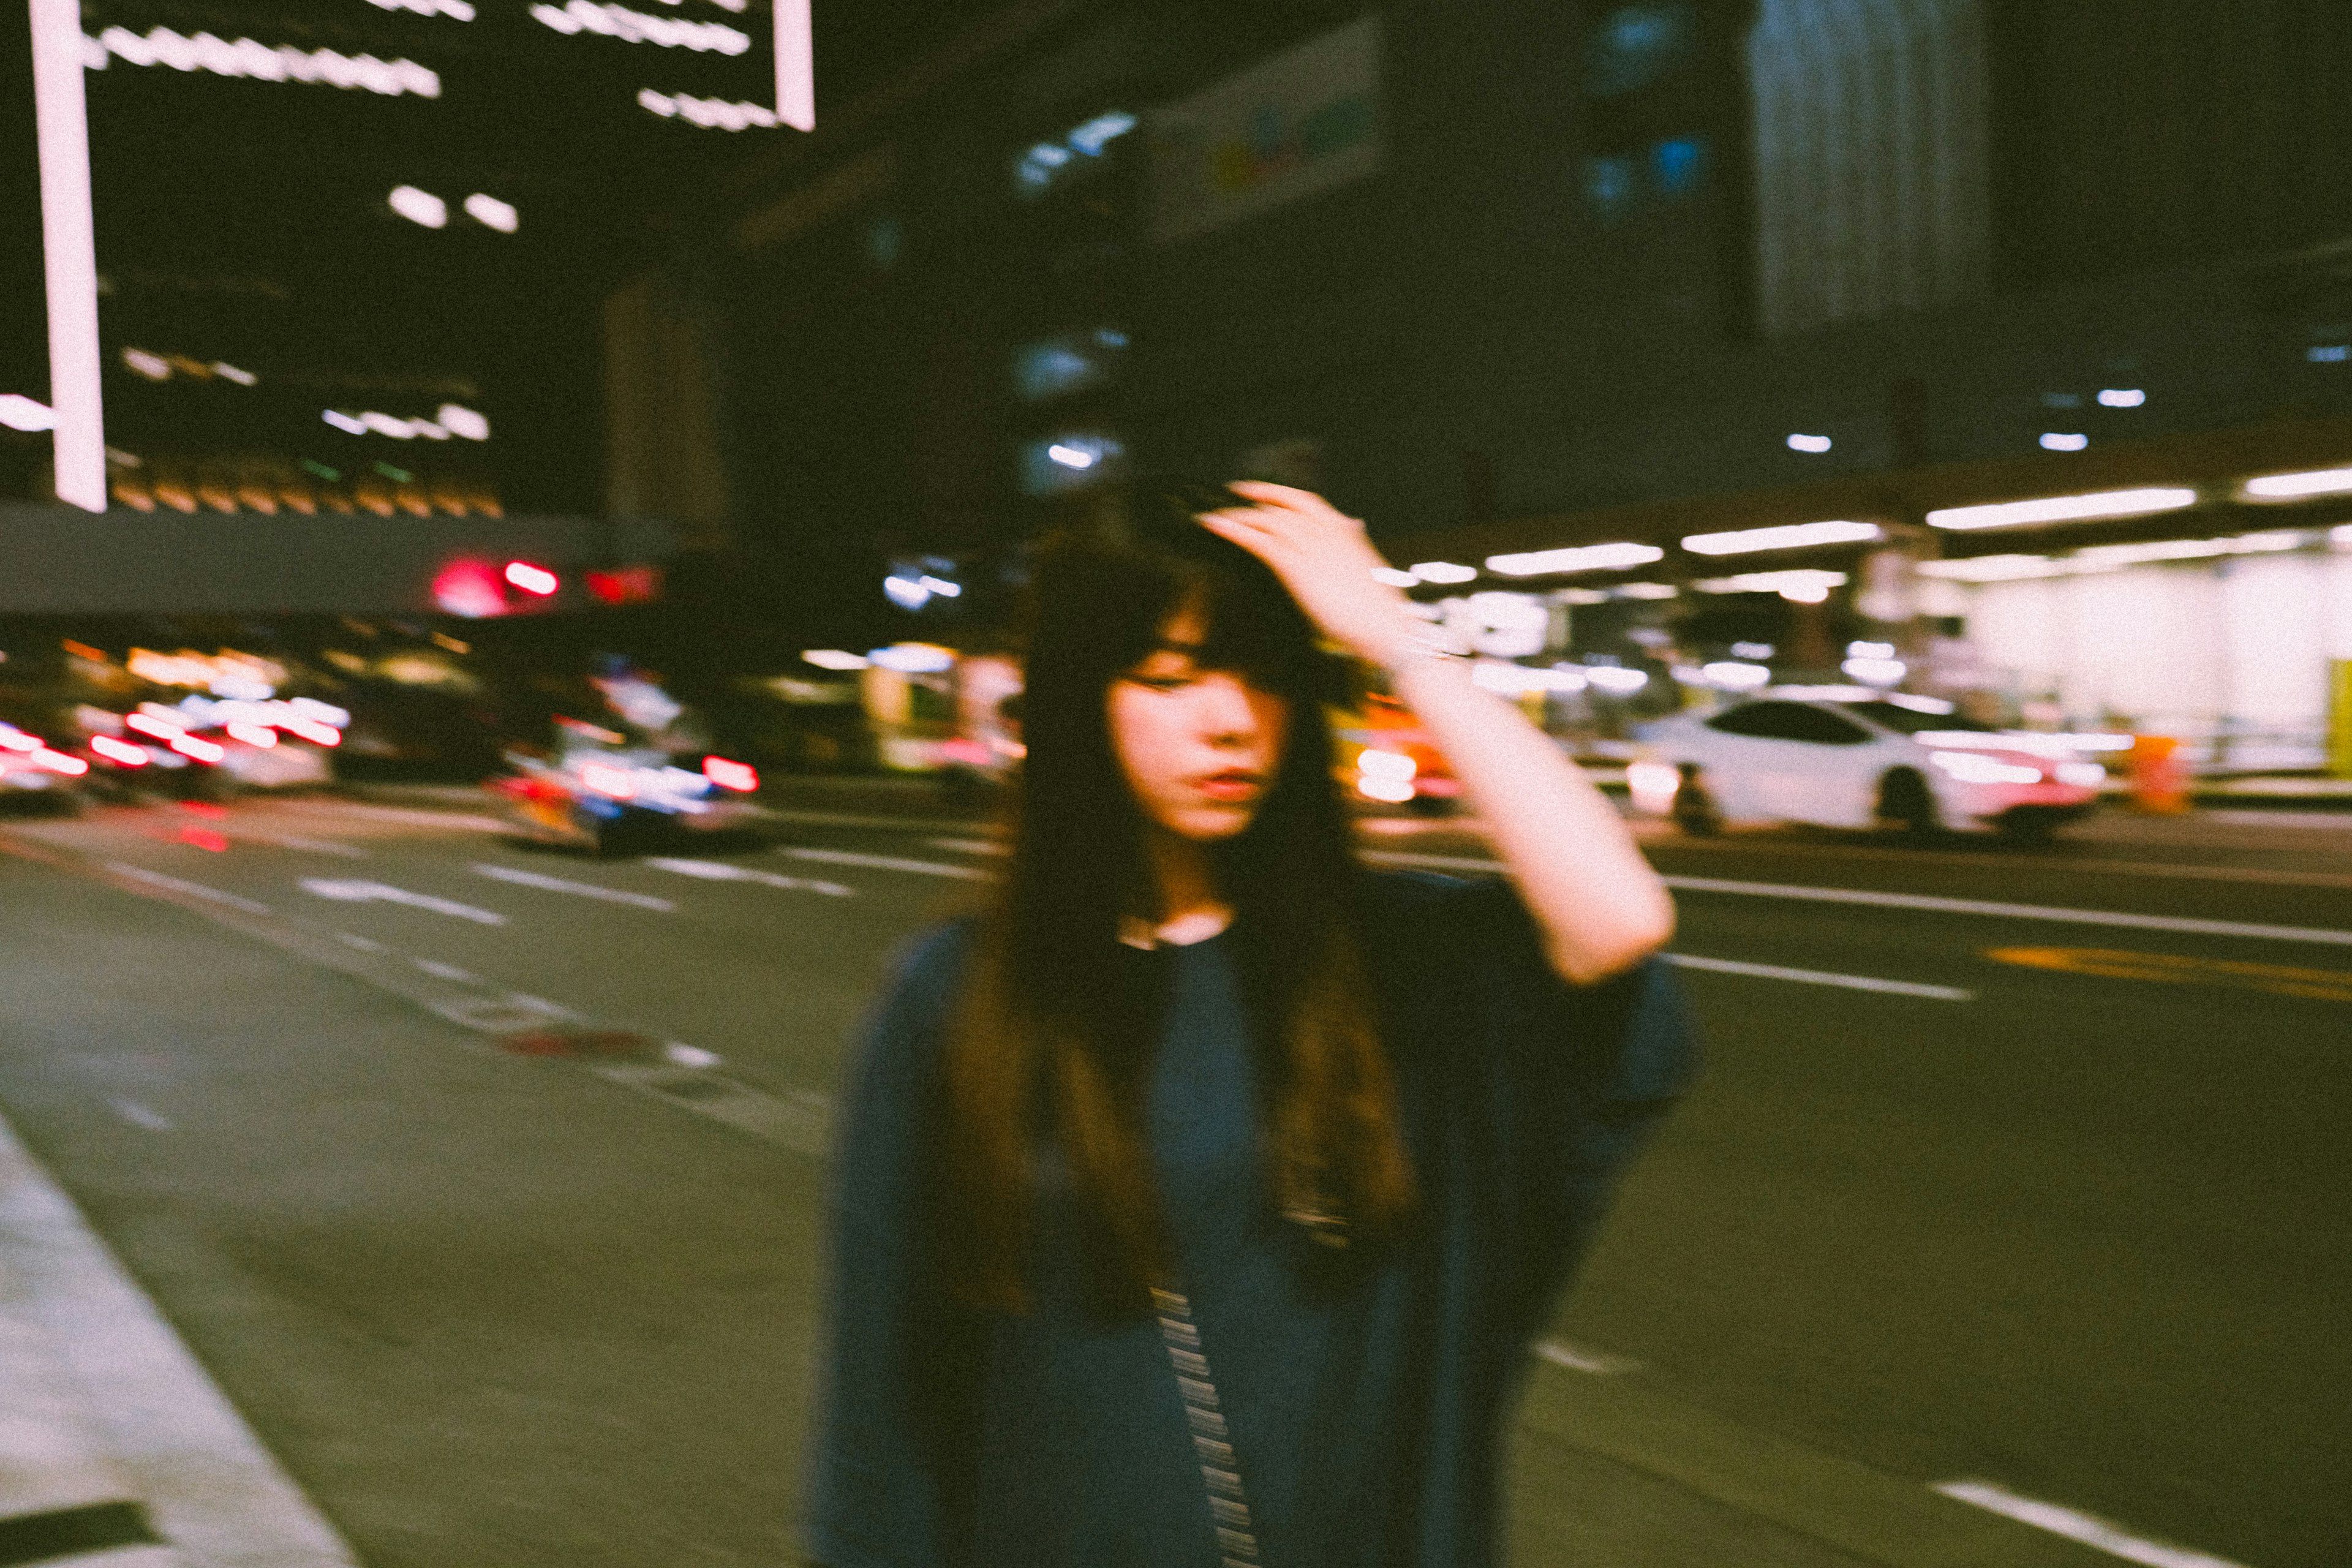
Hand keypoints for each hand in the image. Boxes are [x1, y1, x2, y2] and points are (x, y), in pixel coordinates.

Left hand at [1195, 482, 1426, 667]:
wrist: (1388, 631)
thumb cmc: (1380, 612)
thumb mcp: (1367, 570)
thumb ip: (1354, 546)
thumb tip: (1354, 524)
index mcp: (1345, 533)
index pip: (1308, 503)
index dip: (1281, 495)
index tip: (1261, 493)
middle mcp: (1326, 532)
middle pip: (1284, 506)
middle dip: (1257, 498)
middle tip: (1231, 495)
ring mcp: (1311, 547)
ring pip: (1267, 520)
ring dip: (1237, 515)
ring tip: (1213, 517)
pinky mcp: (1295, 567)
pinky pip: (1257, 540)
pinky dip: (1232, 529)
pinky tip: (1213, 525)